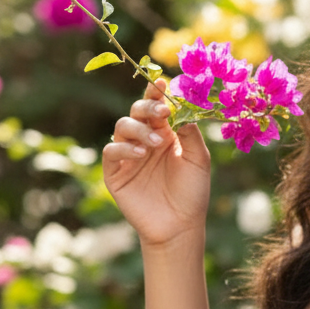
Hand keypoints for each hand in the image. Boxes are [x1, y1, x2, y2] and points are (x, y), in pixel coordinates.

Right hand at [102, 79, 211, 248]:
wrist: (180, 226)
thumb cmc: (193, 192)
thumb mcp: (198, 160)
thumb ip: (190, 133)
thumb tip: (183, 108)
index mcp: (165, 133)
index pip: (157, 107)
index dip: (156, 93)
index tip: (162, 82)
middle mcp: (145, 139)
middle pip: (137, 111)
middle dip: (148, 107)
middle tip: (162, 112)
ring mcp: (128, 155)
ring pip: (122, 127)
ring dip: (139, 129)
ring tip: (155, 143)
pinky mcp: (115, 172)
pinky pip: (111, 151)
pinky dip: (124, 147)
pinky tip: (140, 154)